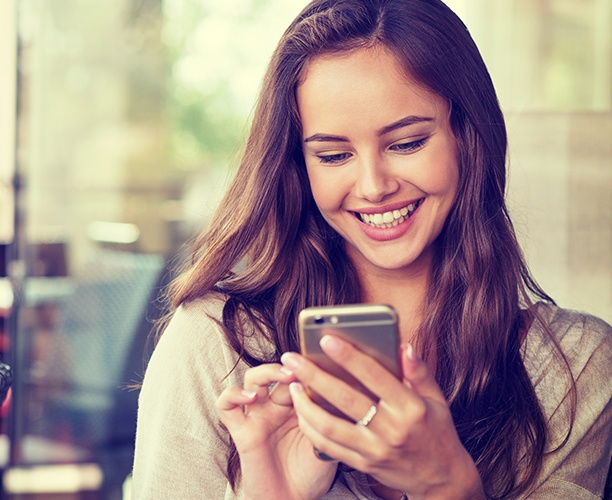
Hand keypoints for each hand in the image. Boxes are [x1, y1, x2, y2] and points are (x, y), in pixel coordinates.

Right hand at [216, 363, 336, 498]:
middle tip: (303, 367)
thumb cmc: (312, 475)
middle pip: (277, 371)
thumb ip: (331, 421)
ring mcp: (258, 417)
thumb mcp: (330, 443)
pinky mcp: (241, 431)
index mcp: (299, 405)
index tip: (322, 363)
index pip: (300, 376)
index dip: (308, 367)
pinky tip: (250, 397)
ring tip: (284, 375)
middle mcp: (277, 407)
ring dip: (266, 371)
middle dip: (291, 366)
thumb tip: (344, 397)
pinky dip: (233, 394)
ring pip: (253, 379)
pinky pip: (226, 406)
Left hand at [282, 337, 484, 499]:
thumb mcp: (437, 400)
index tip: (326, 338)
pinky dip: (311, 428)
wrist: (441, 481)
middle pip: (345, 398)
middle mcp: (391, 429)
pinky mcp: (364, 464)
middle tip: (292, 358)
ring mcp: (375, 450)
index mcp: (410, 408)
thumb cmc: (437, 433)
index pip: (375, 376)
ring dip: (305, 404)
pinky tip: (302, 412)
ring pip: (330, 426)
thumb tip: (404, 346)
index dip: (349, 356)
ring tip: (292, 385)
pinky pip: (329, 446)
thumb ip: (419, 372)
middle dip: (314, 376)